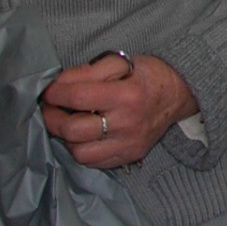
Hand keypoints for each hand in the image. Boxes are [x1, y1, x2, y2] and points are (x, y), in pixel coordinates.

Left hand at [40, 54, 197, 168]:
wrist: (177, 95)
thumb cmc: (145, 76)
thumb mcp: (120, 62)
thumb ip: (87, 71)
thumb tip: (58, 84)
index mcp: (126, 95)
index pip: (77, 97)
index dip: (55, 94)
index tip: (49, 91)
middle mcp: (128, 123)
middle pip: (74, 130)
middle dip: (52, 118)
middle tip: (51, 109)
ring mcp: (129, 144)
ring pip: (80, 154)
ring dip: (67, 139)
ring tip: (68, 124)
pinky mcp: (130, 156)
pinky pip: (94, 163)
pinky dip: (82, 150)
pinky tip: (84, 136)